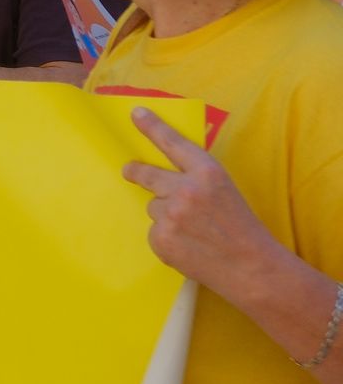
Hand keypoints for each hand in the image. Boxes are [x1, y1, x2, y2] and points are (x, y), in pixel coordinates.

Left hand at [124, 106, 279, 294]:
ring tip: (194, 232)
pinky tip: (189, 248)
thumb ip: (197, 178)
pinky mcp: (161, 239)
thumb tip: (166, 171)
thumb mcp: (225, 191)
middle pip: (146, 174)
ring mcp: (170, 215)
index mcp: (208, 172)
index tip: (136, 113)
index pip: (173, 143)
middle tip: (130, 170)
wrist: (254, 271)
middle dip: (136, 171)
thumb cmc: (243, 230)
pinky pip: (155, 232)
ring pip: (154, 207)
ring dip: (166, 215)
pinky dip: (167, 238)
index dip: (153, 127)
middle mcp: (186, 189)